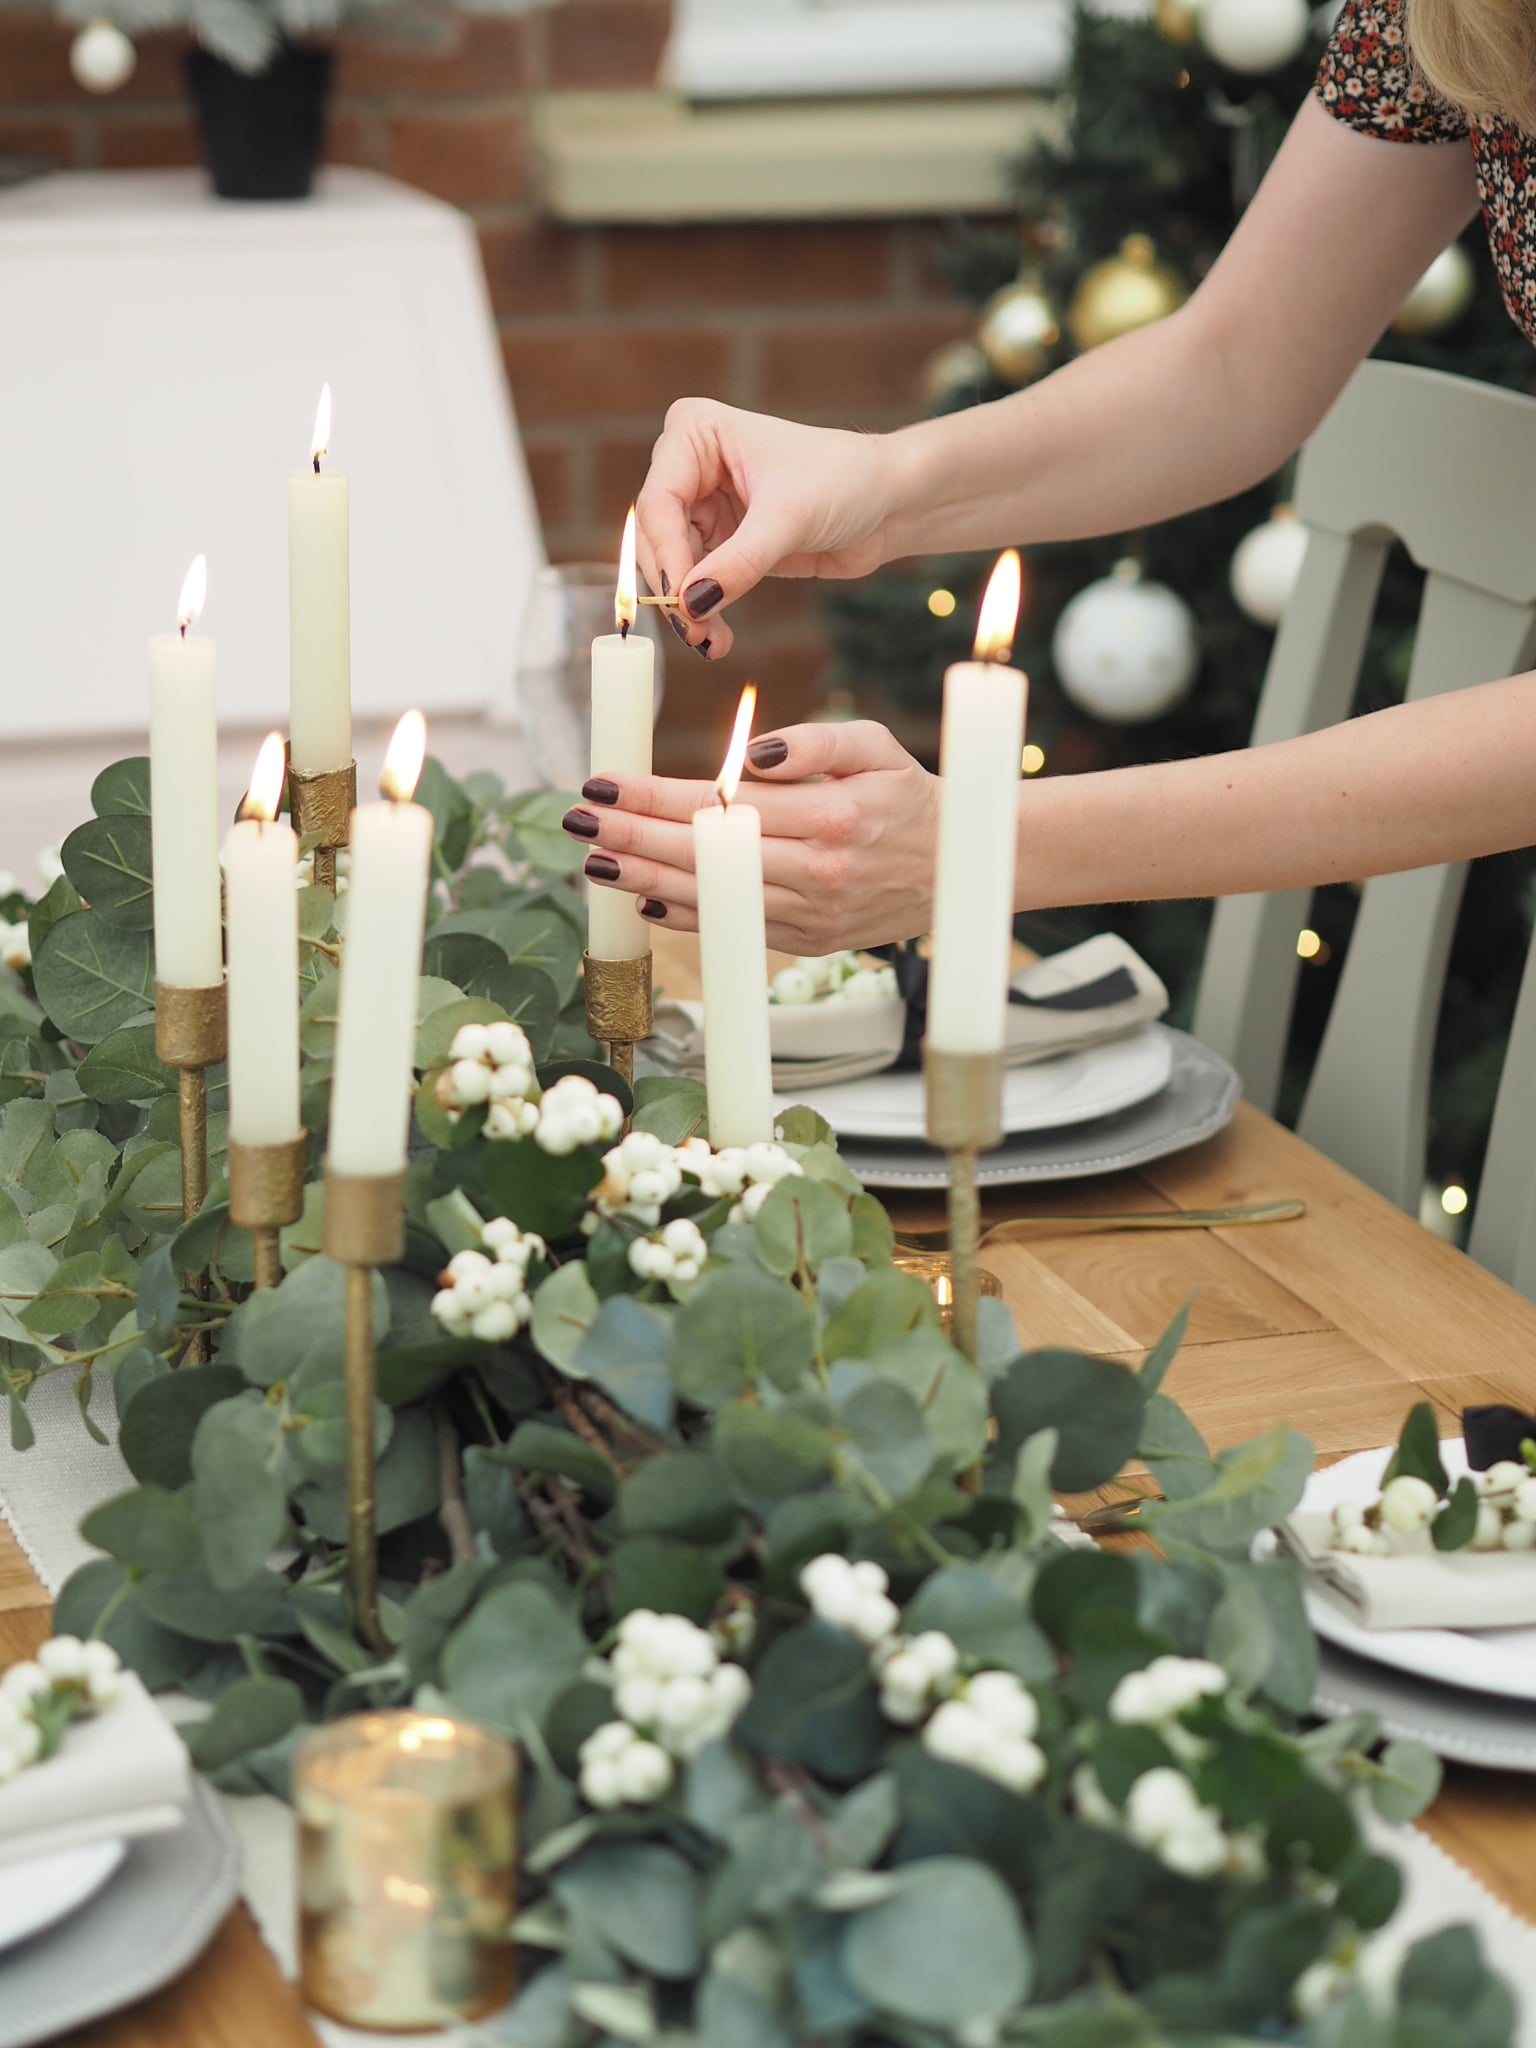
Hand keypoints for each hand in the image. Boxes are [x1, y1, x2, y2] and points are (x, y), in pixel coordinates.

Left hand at [565, 721, 940, 953]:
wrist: (964, 869)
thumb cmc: (909, 794)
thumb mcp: (875, 745)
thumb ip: (814, 739)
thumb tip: (746, 757)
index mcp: (832, 815)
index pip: (720, 804)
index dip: (654, 795)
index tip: (603, 782)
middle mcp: (819, 870)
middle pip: (703, 855)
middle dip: (632, 835)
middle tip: (577, 818)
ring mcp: (813, 914)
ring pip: (711, 898)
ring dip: (644, 878)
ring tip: (594, 858)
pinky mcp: (810, 943)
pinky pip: (735, 928)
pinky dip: (686, 914)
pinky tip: (642, 894)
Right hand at [635, 399, 898, 660]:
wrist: (889, 501)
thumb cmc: (845, 480)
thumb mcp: (788, 518)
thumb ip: (738, 562)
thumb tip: (691, 604)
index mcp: (696, 432)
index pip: (659, 501)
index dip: (666, 554)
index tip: (681, 598)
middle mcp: (691, 465)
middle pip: (657, 537)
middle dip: (674, 587)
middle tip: (693, 630)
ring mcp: (704, 505)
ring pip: (674, 565)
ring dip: (688, 608)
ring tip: (709, 642)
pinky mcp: (723, 541)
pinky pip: (698, 582)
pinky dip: (704, 611)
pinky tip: (716, 639)